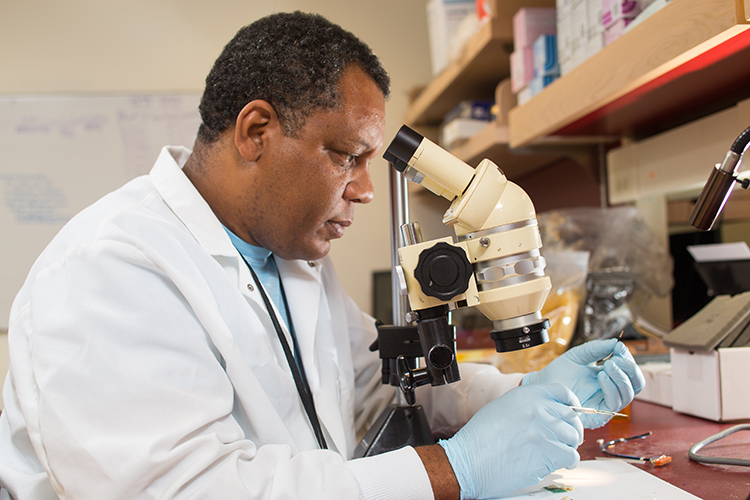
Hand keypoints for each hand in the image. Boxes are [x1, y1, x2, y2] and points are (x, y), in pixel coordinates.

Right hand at [438, 383, 583, 499]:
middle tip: (567, 440)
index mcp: (526, 394)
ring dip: (569, 447)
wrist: (469, 460)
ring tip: (559, 453)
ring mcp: (544, 429)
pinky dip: (569, 462)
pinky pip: (571, 455)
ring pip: (573, 437)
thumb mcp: (503, 407)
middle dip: (572, 430)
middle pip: (571, 417)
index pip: (562, 391)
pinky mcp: (547, 451)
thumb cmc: (481, 438)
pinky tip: (560, 463)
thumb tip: (548, 412)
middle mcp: (537, 408)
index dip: (572, 404)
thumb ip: (527, 405)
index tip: (572, 415)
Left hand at [522, 339, 645, 427]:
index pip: (631, 372)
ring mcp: (606, 403)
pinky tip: (601, 375)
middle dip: (631, 369)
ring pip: (629, 394)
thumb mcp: (581, 355)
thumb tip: (617, 343)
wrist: (544, 384)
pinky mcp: (600, 414)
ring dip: (621, 377)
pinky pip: (614, 402)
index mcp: (610, 377)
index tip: (618, 348)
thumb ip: (598, 349)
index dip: (628, 359)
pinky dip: (611, 387)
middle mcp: (611, 391)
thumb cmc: (560, 372)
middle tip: (617, 358)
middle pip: (637, 384)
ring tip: (607, 364)